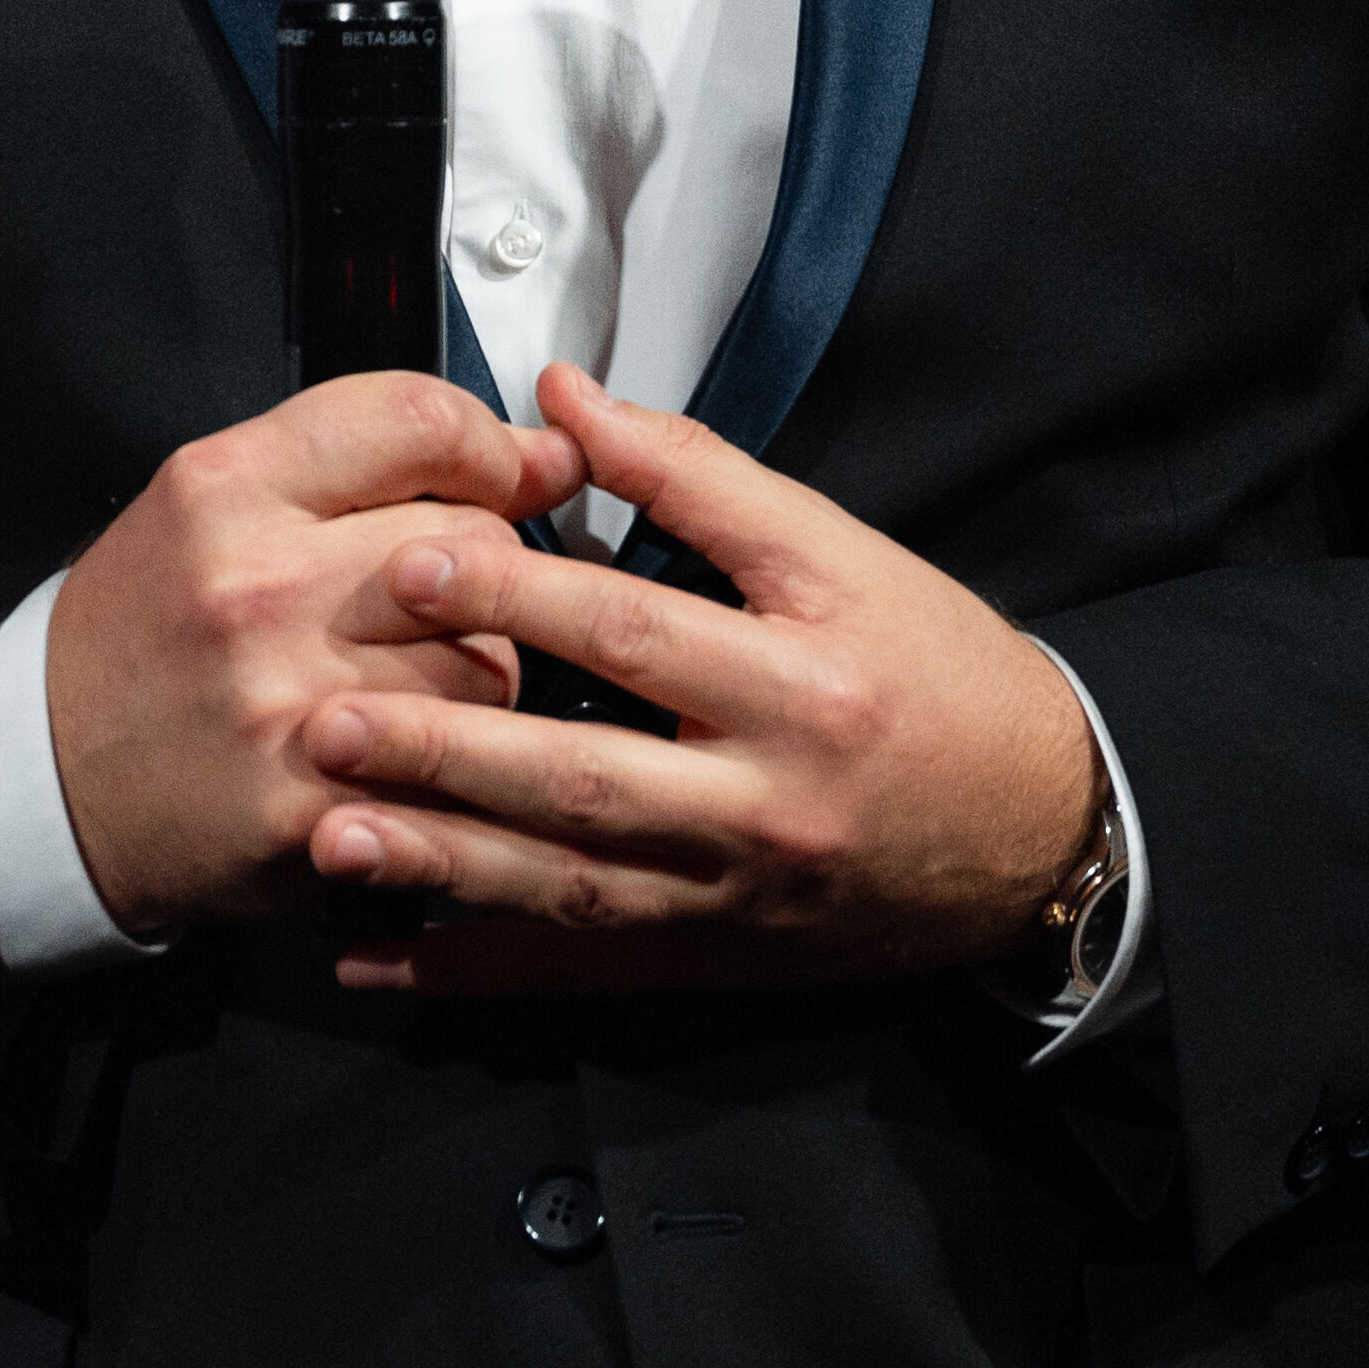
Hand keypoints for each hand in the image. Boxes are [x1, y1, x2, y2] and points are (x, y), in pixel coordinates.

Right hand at [45, 371, 575, 933]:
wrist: (49, 779)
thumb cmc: (144, 635)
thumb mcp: (212, 504)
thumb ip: (363, 460)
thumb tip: (543, 455)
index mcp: (226, 488)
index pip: (421, 422)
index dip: (498, 445)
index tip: (519, 471)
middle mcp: (256, 586)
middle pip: (477, 547)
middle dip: (491, 573)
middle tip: (447, 601)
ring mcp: (286, 701)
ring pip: (489, 666)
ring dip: (480, 677)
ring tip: (418, 685)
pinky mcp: (313, 805)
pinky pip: (455, 772)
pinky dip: (453, 768)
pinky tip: (408, 758)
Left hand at [303, 370, 1099, 995]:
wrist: (1043, 828)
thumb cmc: (940, 672)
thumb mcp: (843, 556)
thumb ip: (698, 477)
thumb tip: (566, 396)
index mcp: (801, 686)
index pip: (636, 634)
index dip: (518, 596)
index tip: (408, 561)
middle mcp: (765, 806)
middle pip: (584, 780)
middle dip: (445, 754)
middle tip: (325, 722)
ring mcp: (733, 900)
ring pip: (567, 891)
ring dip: (440, 870)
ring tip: (328, 840)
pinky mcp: (712, 960)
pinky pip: (578, 971)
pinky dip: (474, 971)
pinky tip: (377, 962)